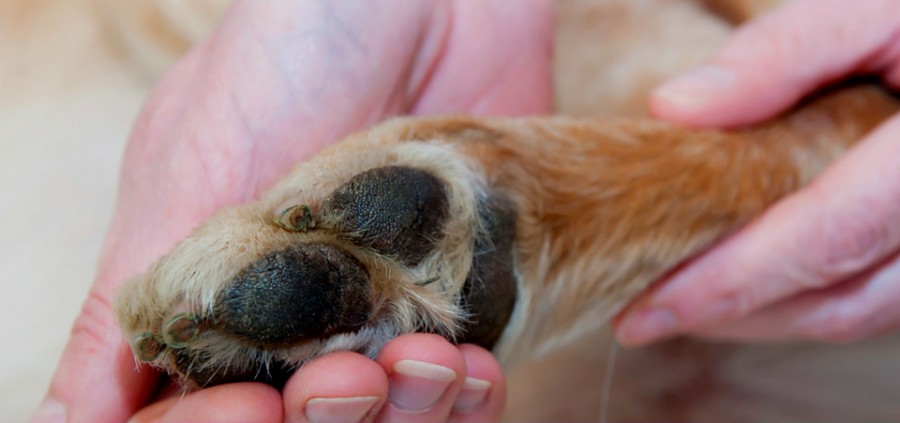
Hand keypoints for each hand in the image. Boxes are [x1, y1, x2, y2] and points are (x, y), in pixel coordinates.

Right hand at [34, 1, 551, 421]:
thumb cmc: (292, 52)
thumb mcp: (191, 162)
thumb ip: (132, 296)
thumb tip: (67, 420)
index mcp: (206, 298)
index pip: (191, 416)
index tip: (254, 403)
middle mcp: (294, 323)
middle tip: (346, 378)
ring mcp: (382, 315)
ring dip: (406, 418)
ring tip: (422, 362)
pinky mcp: (464, 297)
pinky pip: (465, 388)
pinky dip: (468, 396)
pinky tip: (470, 364)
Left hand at [616, 0, 899, 345]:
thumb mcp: (867, 11)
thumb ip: (780, 54)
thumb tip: (672, 108)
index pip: (832, 234)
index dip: (737, 279)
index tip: (652, 305)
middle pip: (837, 299)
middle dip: (731, 314)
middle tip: (640, 315)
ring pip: (852, 315)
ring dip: (758, 319)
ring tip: (674, 303)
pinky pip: (865, 303)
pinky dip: (793, 304)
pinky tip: (733, 284)